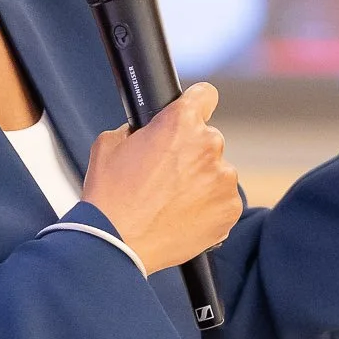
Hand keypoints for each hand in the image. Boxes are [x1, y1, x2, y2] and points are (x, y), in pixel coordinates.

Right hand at [79, 83, 241, 273]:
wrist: (118, 243)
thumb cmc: (111, 197)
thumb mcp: (109, 144)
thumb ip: (136, 129)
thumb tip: (146, 131)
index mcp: (180, 122)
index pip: (205, 95)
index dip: (196, 104)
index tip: (194, 114)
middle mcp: (208, 146)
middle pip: (207, 140)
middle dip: (190, 153)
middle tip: (165, 176)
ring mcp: (223, 179)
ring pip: (217, 173)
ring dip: (201, 182)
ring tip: (171, 202)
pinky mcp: (230, 209)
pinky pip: (223, 201)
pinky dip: (208, 208)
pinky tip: (183, 216)